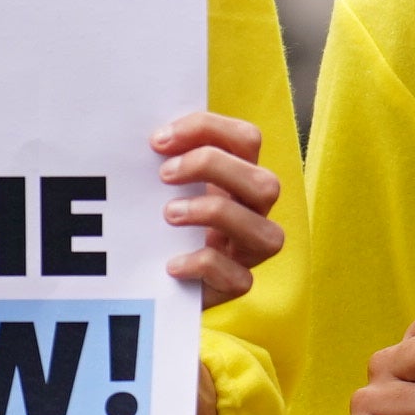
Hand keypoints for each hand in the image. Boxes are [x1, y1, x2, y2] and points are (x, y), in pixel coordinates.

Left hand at [153, 111, 284, 303]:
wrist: (161, 277)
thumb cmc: (168, 221)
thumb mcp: (172, 185)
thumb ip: (169, 161)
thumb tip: (148, 139)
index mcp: (242, 176)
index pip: (246, 139)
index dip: (207, 130)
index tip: (160, 140)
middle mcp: (255, 211)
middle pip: (265, 182)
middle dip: (213, 168)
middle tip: (164, 174)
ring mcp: (251, 250)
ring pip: (265, 232)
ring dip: (214, 214)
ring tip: (169, 214)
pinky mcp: (238, 284)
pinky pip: (238, 278)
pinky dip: (204, 265)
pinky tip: (172, 264)